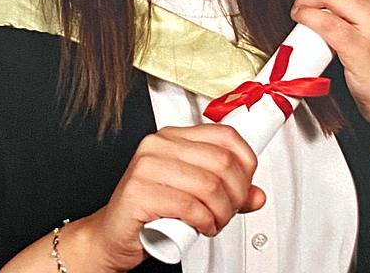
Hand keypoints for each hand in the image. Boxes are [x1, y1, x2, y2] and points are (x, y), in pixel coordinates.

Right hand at [77, 124, 265, 271]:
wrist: (112, 234)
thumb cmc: (150, 211)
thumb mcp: (194, 195)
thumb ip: (226, 192)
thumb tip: (256, 195)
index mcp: (173, 137)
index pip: (225, 135)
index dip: (246, 163)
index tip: (245, 185)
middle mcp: (159, 145)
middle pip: (221, 161)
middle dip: (236, 194)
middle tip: (229, 211)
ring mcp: (146, 166)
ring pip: (208, 185)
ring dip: (222, 212)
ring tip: (215, 222)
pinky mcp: (139, 191)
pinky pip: (188, 205)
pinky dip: (204, 221)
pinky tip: (202, 227)